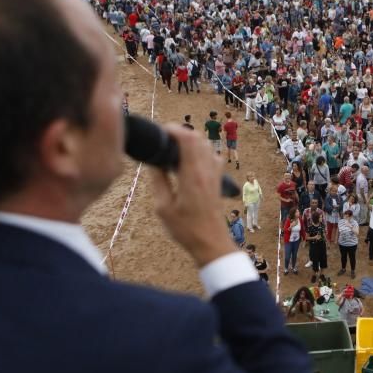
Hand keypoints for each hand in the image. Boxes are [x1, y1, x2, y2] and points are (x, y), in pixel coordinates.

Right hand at [149, 124, 237, 266]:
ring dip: (191, 142)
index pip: (188, 139)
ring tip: (174, 151)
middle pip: (198, 137)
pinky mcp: (218, 180)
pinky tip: (188, 163)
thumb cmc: (186, 229)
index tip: (161, 131)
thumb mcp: (162, 207)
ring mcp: (215, 175)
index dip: (174, 129)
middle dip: (181, 133)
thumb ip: (158, 180)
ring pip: (206, 145)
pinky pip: (212, 156)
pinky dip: (200, 152)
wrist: (211, 243)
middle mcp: (207, 171)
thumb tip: (153, 162)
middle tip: (164, 140)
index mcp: (192, 175)